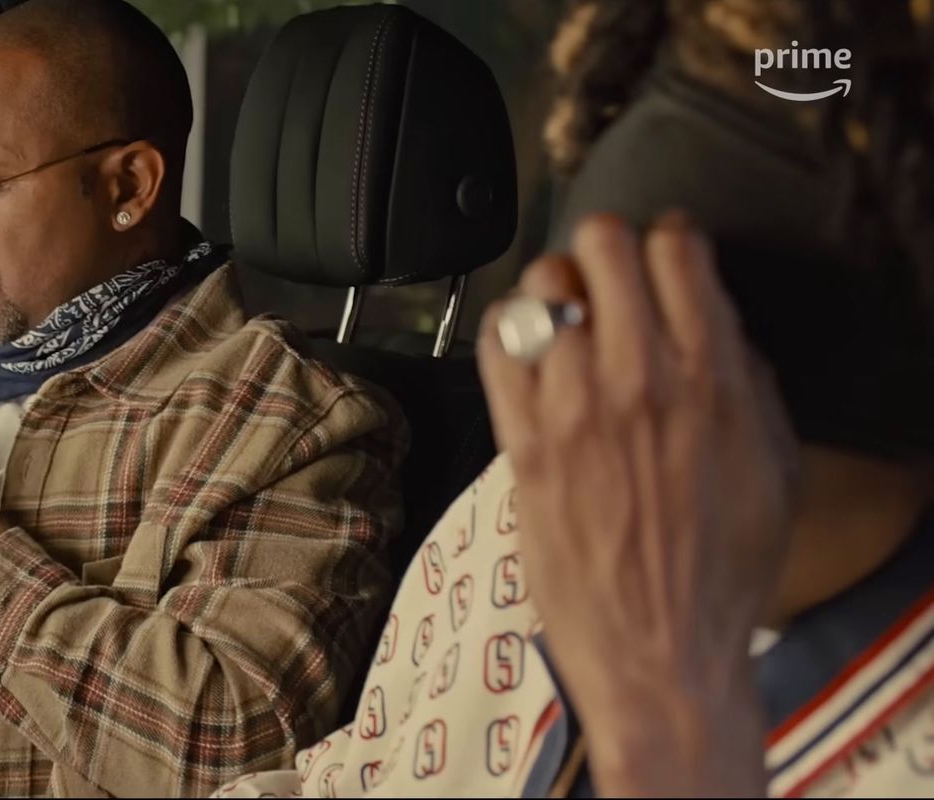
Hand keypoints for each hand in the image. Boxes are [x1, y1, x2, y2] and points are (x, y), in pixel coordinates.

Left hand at [477, 213, 801, 795]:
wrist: (660, 649)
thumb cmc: (722, 567)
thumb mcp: (773, 463)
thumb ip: (746, 377)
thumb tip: (714, 320)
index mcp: (711, 377)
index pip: (677, 249)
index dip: (670, 240)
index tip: (665, 253)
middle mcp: (639, 378)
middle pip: (602, 244)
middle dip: (607, 249)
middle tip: (610, 278)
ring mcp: (571, 407)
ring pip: (542, 285)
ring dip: (555, 291)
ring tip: (565, 320)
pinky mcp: (520, 440)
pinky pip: (495, 343)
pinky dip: (506, 330)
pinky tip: (524, 349)